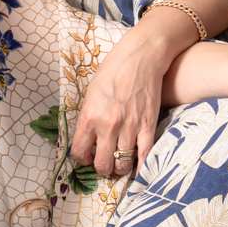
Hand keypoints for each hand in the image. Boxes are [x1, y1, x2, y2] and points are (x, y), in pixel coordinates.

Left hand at [70, 23, 168, 179]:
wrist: (140, 57)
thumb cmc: (113, 70)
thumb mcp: (91, 93)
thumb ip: (89, 118)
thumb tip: (88, 138)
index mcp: (89, 116)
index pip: (80, 152)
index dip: (82, 159)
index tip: (87, 156)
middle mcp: (107, 126)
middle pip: (102, 164)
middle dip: (102, 167)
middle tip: (104, 163)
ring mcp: (129, 127)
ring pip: (122, 163)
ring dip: (120, 168)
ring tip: (119, 164)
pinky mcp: (148, 126)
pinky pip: (144, 156)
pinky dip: (140, 167)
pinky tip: (137, 169)